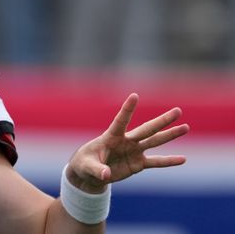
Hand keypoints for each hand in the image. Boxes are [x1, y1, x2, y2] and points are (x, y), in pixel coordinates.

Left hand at [66, 93, 189, 192]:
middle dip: (162, 121)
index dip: (127, 109)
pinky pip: (156, 162)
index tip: (134, 95)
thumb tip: (106, 175)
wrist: (90, 173)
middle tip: (178, 111)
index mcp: (111, 137)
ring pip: (155, 141)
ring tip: (186, 127)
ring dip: (170, 135)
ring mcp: (133, 151)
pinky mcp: (138, 163)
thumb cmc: (85, 164)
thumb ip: (97, 169)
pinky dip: (169, 161)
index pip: (120, 121)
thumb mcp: (87, 167)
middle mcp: (126, 141)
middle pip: (146, 129)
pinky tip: (183, 159)